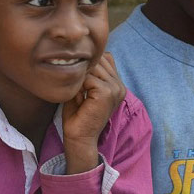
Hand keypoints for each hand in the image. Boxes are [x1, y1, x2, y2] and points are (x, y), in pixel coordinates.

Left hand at [62, 52, 125, 173]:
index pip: (105, 58)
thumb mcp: (83, 89)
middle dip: (83, 69)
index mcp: (117, 84)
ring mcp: (116, 88)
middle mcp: (119, 85)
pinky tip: (76, 96)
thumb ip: (87, 73)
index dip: (88, 65)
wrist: (79, 138)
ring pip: (93, 67)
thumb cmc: (78, 116)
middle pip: (99, 60)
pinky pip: (89, 77)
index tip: (77, 81)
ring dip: (80, 76)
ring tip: (75, 91)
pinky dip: (78, 84)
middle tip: (74, 86)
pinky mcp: (107, 92)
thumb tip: (80, 55)